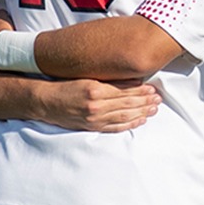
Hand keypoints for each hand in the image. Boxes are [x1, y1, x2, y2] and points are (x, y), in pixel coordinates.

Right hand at [33, 78, 161, 132]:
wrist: (44, 101)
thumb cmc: (64, 85)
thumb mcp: (85, 77)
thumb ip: (107, 79)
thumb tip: (131, 80)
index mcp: (95, 89)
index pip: (124, 90)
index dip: (141, 90)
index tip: (153, 88)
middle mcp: (96, 105)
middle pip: (127, 104)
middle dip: (145, 102)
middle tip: (158, 99)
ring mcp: (94, 118)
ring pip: (124, 116)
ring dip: (141, 113)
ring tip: (154, 109)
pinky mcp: (91, 126)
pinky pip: (115, 127)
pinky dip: (129, 124)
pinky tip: (140, 120)